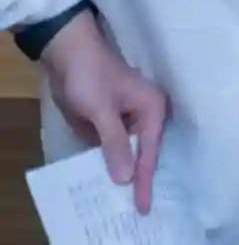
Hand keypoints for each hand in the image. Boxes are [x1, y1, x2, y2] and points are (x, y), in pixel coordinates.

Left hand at [39, 11, 167, 213]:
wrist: (67, 51)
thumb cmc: (89, 76)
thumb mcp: (100, 111)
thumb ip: (114, 143)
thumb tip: (125, 177)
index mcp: (152, 108)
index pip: (148, 152)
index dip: (144, 180)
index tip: (142, 206)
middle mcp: (147, 114)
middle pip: (145, 153)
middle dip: (139, 178)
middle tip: (136, 206)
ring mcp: (131, 117)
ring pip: (130, 151)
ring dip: (125, 171)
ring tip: (122, 199)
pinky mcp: (114, 119)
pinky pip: (115, 145)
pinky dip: (110, 160)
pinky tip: (104, 177)